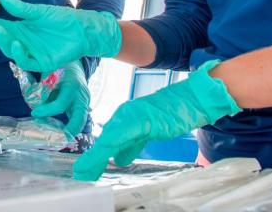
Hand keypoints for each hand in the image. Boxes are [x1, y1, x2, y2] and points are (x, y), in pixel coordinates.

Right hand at [0, 0, 119, 71]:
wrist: (82, 30)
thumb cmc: (60, 20)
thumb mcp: (39, 11)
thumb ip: (21, 8)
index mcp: (18, 28)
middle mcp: (20, 41)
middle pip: (0, 38)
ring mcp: (29, 52)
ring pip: (10, 49)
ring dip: (3, 41)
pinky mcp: (40, 62)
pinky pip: (26, 61)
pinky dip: (19, 53)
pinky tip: (15, 43)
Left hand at [31, 61, 90, 137]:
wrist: (73, 65)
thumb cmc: (58, 70)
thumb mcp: (49, 77)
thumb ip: (44, 92)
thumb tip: (36, 109)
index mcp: (72, 87)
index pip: (60, 105)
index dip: (46, 111)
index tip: (34, 113)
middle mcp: (82, 97)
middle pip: (79, 121)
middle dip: (67, 132)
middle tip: (54, 138)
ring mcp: (85, 103)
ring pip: (81, 123)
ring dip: (69, 132)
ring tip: (56, 137)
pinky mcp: (84, 107)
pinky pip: (78, 120)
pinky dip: (70, 127)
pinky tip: (60, 131)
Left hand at [72, 60, 240, 180]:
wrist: (190, 98)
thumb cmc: (170, 114)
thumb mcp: (147, 132)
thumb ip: (132, 144)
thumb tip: (118, 160)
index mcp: (123, 118)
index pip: (106, 140)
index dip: (95, 156)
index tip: (85, 170)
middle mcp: (124, 115)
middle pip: (105, 141)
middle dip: (92, 159)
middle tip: (81, 174)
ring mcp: (133, 116)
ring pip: (111, 139)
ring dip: (98, 156)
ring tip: (86, 170)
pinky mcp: (144, 118)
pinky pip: (126, 133)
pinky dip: (114, 144)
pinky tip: (106, 153)